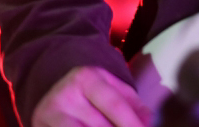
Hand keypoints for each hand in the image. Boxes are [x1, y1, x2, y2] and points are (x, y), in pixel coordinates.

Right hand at [33, 65, 150, 126]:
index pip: (114, 104)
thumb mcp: (112, 87)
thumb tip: (149, 122)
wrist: (52, 86)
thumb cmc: (91, 91)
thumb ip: (133, 104)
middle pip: (100, 126)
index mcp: (86, 77)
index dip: (132, 123)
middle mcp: (65, 94)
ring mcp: (49, 114)